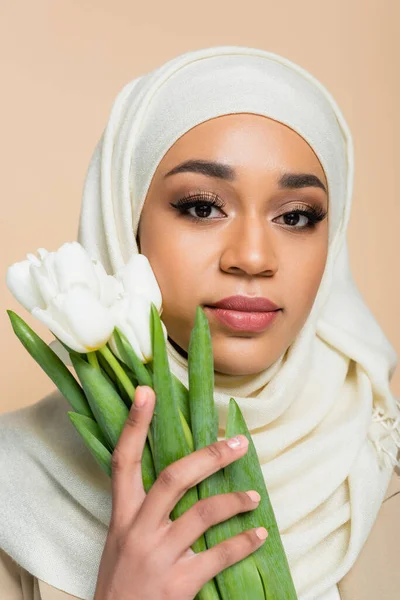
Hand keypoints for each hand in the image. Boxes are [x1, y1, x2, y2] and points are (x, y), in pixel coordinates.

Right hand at [94, 385, 267, 599]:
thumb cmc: (121, 580)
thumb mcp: (120, 540)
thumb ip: (142, 510)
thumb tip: (179, 477)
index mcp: (122, 514)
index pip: (124, 459)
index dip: (135, 424)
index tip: (147, 391)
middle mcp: (137, 529)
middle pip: (174, 477)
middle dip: (209, 456)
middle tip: (238, 442)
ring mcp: (158, 555)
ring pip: (202, 513)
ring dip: (234, 500)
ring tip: (254, 495)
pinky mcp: (177, 584)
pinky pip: (218, 556)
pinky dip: (243, 543)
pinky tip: (259, 535)